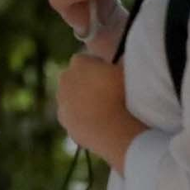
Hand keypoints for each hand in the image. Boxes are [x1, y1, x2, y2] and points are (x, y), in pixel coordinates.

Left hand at [56, 54, 146, 170]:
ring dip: (83, 101)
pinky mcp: (64, 121)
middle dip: (87, 82)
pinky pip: (73, 116)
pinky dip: (82, 118)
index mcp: (79, 62)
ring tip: (104, 109)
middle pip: (76, 77)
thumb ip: (122, 62)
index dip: (98, 66)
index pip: (85, 59)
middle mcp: (65, 79)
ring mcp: (62, 102)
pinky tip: (98, 123)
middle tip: (107, 92)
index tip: (110, 74)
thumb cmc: (123, 96)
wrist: (112, 130)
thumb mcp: (128, 72)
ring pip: (72, 98)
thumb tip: (125, 59)